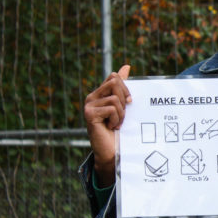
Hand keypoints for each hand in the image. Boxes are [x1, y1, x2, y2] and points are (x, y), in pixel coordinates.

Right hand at [83, 64, 131, 185]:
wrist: (113, 151)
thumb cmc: (120, 129)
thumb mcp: (124, 106)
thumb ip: (123, 87)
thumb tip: (127, 66)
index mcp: (100, 93)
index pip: (114, 77)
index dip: (126, 88)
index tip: (129, 102)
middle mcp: (92, 97)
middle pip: (115, 82)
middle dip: (125, 99)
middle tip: (122, 115)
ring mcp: (89, 105)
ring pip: (115, 98)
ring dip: (122, 113)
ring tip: (116, 123)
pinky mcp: (89, 114)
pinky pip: (112, 108)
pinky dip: (117, 119)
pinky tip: (111, 127)